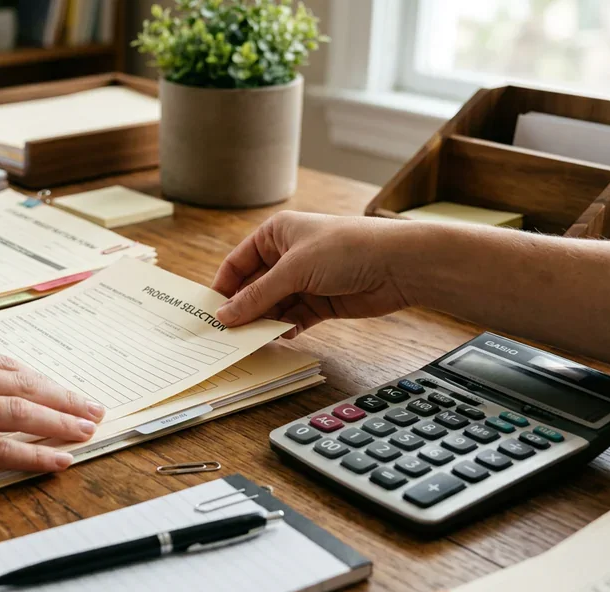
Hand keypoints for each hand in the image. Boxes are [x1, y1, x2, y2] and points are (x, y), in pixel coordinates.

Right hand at [0, 341, 106, 489]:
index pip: (3, 363)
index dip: (39, 378)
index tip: (61, 388)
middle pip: (21, 383)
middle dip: (63, 397)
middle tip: (92, 407)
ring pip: (19, 412)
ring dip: (60, 422)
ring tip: (86, 430)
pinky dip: (34, 455)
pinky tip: (57, 460)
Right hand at [212, 212, 413, 336]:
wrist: (398, 265)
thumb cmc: (346, 249)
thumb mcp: (294, 270)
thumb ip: (257, 296)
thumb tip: (225, 315)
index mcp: (275, 235)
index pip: (237, 263)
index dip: (223, 287)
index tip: (211, 312)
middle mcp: (287, 257)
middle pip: (253, 288)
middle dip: (243, 309)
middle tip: (227, 333)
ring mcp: (304, 281)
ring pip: (273, 306)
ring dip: (265, 321)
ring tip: (254, 338)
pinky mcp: (320, 302)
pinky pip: (293, 318)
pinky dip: (286, 328)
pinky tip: (283, 335)